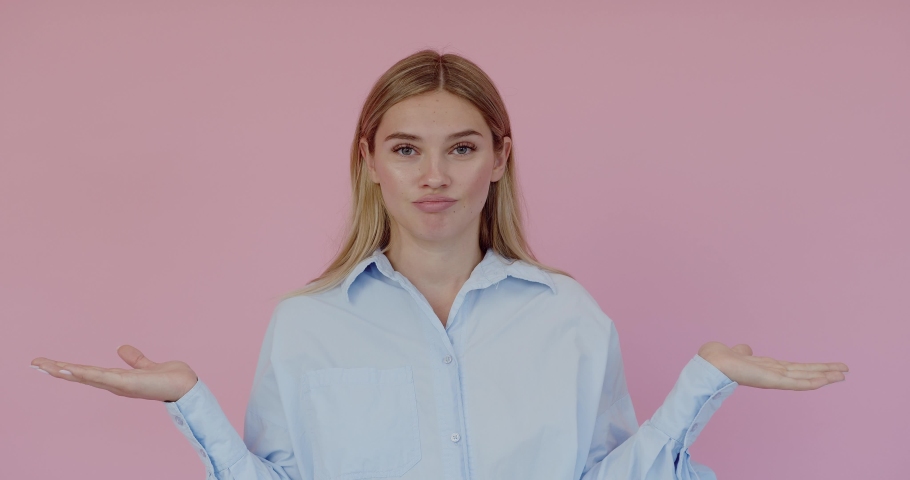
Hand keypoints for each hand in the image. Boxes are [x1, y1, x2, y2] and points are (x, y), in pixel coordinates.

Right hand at [30, 345, 197, 401]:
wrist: (185, 386)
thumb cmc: (169, 379)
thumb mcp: (146, 365)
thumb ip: (134, 358)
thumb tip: (121, 348)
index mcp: (117, 379)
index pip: (87, 373)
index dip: (68, 369)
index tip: (49, 364)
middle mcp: (114, 384)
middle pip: (81, 376)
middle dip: (58, 370)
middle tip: (35, 364)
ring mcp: (119, 384)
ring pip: (86, 376)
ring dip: (65, 371)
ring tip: (45, 366)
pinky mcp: (126, 383)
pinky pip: (101, 376)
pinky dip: (85, 373)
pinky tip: (70, 369)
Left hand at [698, 341, 848, 389]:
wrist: (710, 363)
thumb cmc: (719, 359)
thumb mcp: (736, 352)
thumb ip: (744, 352)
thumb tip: (745, 349)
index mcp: (766, 367)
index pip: (794, 368)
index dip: (811, 368)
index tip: (827, 368)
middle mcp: (773, 373)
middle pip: (804, 372)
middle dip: (824, 372)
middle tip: (845, 372)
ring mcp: (773, 378)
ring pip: (804, 377)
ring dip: (824, 376)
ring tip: (843, 376)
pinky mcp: (770, 381)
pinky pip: (794, 383)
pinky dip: (811, 382)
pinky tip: (825, 380)